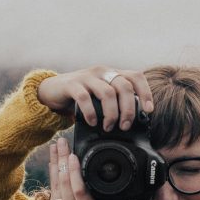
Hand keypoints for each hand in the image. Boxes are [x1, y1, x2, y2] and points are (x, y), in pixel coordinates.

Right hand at [37, 66, 154, 130]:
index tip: (148, 110)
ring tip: (108, 127)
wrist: (50, 90)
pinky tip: (92, 122)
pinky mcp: (71, 85)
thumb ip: (114, 101)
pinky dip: (91, 113)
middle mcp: (102, 72)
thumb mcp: (99, 95)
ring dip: (111, 114)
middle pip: (124, 86)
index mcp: (112, 73)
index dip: (145, 93)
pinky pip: (84, 98)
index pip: (136, 77)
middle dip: (128, 109)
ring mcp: (86, 77)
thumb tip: (132, 121)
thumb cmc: (79, 95)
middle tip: (125, 126)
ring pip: (107, 93)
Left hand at [47, 137, 160, 199]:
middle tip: (63, 141)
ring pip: (56, 182)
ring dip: (55, 161)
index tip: (74, 156)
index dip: (75, 173)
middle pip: (64, 182)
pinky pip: (52, 186)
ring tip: (56, 144)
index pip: (79, 191)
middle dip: (62, 160)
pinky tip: (53, 157)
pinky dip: (52, 171)